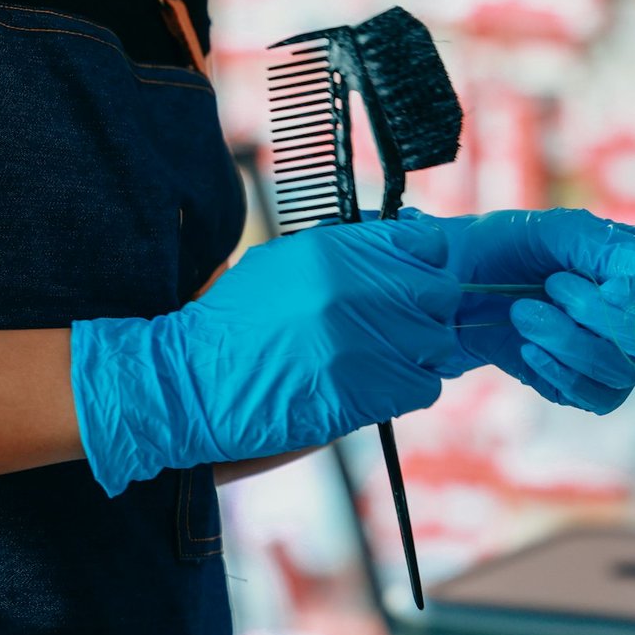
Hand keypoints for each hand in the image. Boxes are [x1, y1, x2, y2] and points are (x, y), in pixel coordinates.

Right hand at [70, 219, 461, 494]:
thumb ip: (344, 251)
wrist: (194, 382)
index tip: (414, 273)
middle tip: (403, 322)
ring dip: (420, 350)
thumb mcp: (283, 262)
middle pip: (440, 293)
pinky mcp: (364, 393)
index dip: (425, 259)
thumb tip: (399, 243)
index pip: (424, 242)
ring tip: (387, 356)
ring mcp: (363, 344)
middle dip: (427, 307)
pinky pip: (424, 386)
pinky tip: (380, 383)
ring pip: (438, 342)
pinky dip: (410, 386)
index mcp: (336, 251)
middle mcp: (356, 292)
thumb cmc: (236, 322)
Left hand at [412, 208, 634, 413]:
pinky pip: (597, 396)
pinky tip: (530, 348)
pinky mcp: (591, 387)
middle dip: (596, 315)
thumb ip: (614, 248)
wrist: (454, 286)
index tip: (607, 283)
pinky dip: (559, 371)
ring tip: (524, 311)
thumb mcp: (557, 231)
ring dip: (566, 339)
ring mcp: (622, 356)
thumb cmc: (510, 246)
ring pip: (622, 369)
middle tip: (553, 285)